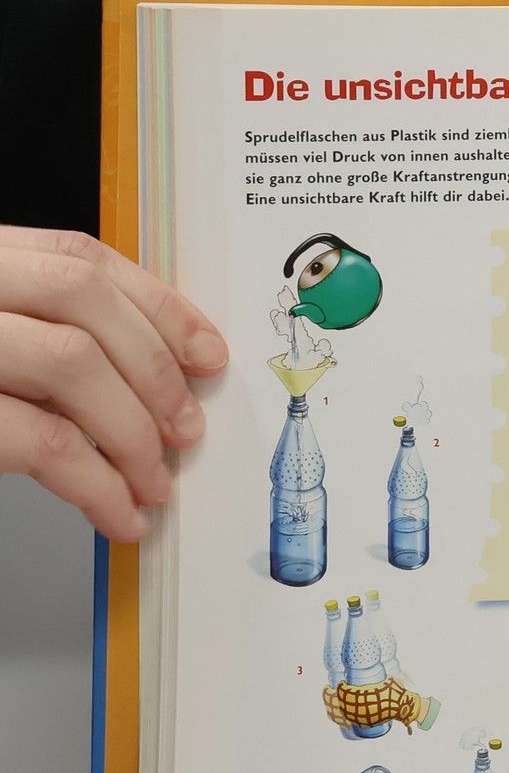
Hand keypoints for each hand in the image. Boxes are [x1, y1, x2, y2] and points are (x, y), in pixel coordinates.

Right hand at [0, 227, 226, 540]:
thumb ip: (37, 335)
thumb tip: (149, 376)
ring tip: (152, 482)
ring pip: (70, 366)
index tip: (206, 354)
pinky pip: (39, 442)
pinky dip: (95, 484)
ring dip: (131, 432)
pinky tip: (116, 513)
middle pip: (84, 305)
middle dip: (153, 371)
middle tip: (184, 430)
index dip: (159, 306)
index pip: (82, 259)